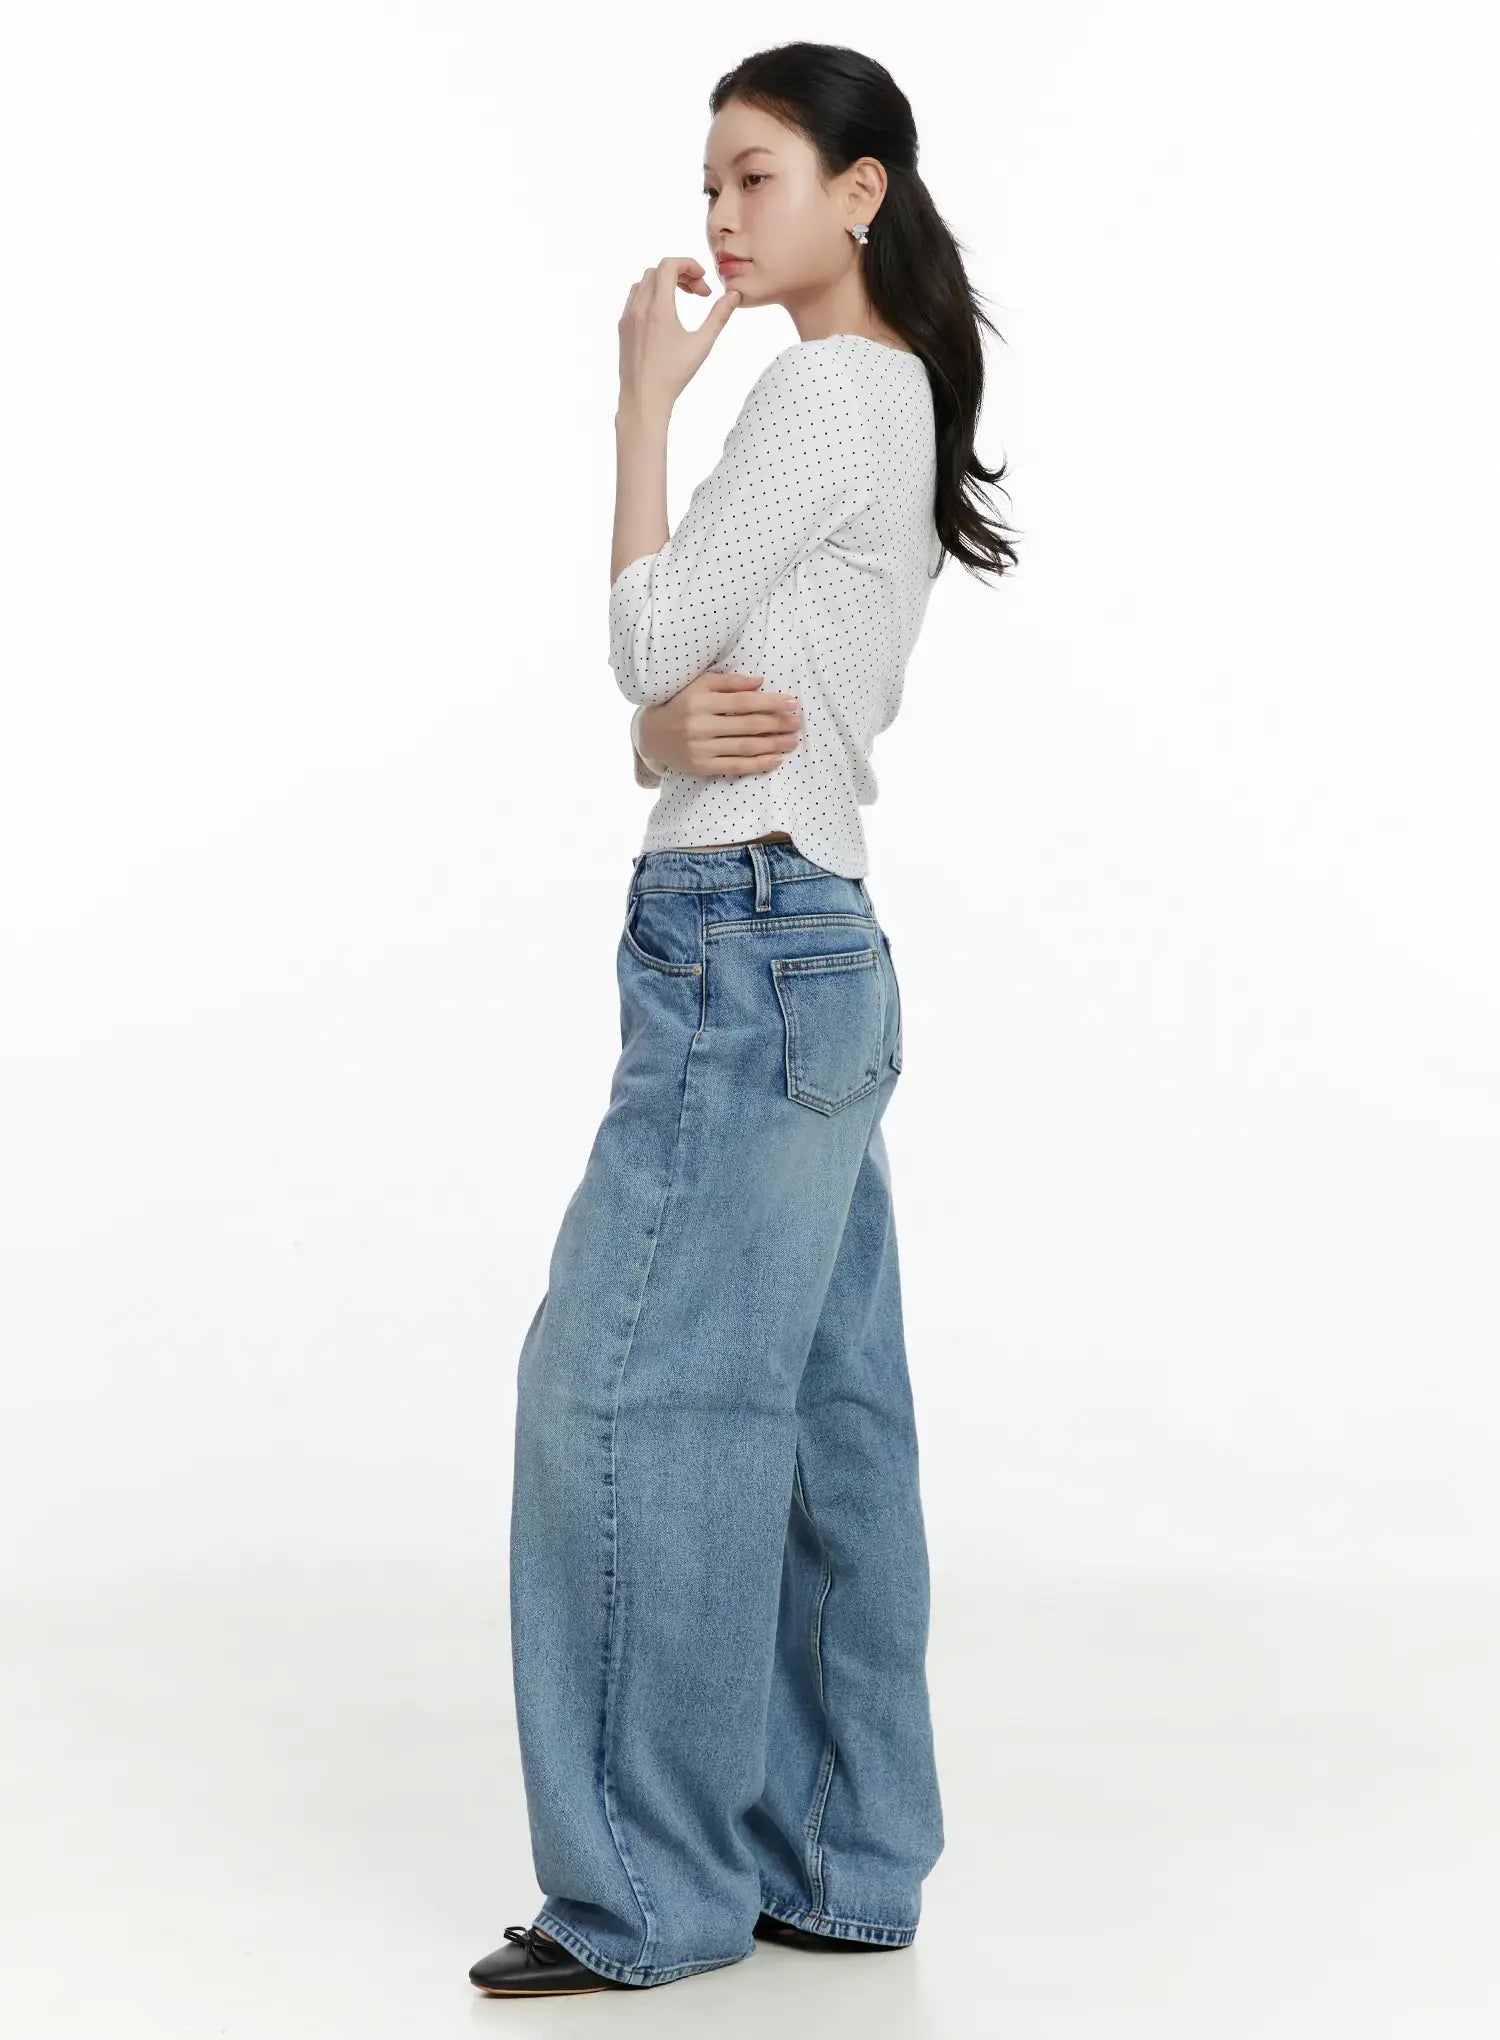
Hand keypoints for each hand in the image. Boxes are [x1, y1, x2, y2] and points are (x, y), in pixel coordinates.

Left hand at [617, 258, 740, 416]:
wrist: (643, 397)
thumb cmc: (673, 375)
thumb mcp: (701, 344)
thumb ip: (719, 316)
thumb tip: (734, 295)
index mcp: (658, 308)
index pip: (669, 265)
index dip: (688, 264)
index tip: (703, 280)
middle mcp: (639, 307)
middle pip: (658, 270)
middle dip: (681, 274)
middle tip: (699, 293)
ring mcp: (627, 315)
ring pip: (645, 282)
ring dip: (664, 282)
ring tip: (682, 299)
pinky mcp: (622, 326)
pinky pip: (634, 297)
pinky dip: (651, 294)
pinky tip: (664, 312)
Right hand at [639, 671, 801, 776]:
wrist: (651, 734)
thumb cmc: (680, 703)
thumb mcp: (699, 685)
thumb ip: (729, 682)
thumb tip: (761, 681)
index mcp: (700, 701)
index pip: (743, 701)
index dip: (770, 702)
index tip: (792, 702)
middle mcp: (699, 725)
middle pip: (748, 725)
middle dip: (777, 724)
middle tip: (798, 723)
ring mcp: (700, 748)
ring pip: (744, 747)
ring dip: (773, 744)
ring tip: (793, 741)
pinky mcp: (701, 766)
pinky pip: (735, 766)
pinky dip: (758, 763)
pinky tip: (775, 759)